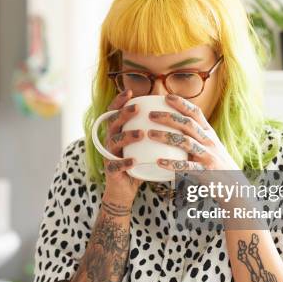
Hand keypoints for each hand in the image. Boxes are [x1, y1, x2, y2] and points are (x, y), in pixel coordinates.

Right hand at [102, 90, 143, 207]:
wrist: (125, 189)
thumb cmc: (138, 163)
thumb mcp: (143, 145)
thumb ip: (152, 130)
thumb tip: (173, 113)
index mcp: (117, 131)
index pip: (114, 112)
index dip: (119, 101)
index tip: (130, 92)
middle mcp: (110, 140)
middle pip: (113, 122)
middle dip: (124, 114)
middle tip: (137, 109)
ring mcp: (109, 155)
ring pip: (114, 141)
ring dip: (127, 136)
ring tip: (141, 134)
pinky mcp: (111, 170)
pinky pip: (115, 165)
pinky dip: (124, 162)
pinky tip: (134, 160)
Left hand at [147, 94, 239, 170]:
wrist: (233, 185)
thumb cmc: (215, 163)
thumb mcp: (208, 145)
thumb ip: (194, 136)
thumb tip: (172, 125)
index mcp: (209, 133)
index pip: (195, 113)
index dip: (181, 103)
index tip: (166, 97)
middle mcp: (209, 141)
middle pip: (187, 124)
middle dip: (168, 117)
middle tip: (150, 115)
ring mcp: (208, 155)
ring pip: (185, 142)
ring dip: (166, 136)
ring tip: (149, 134)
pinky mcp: (205, 171)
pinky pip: (186, 166)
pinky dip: (171, 163)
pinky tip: (158, 162)